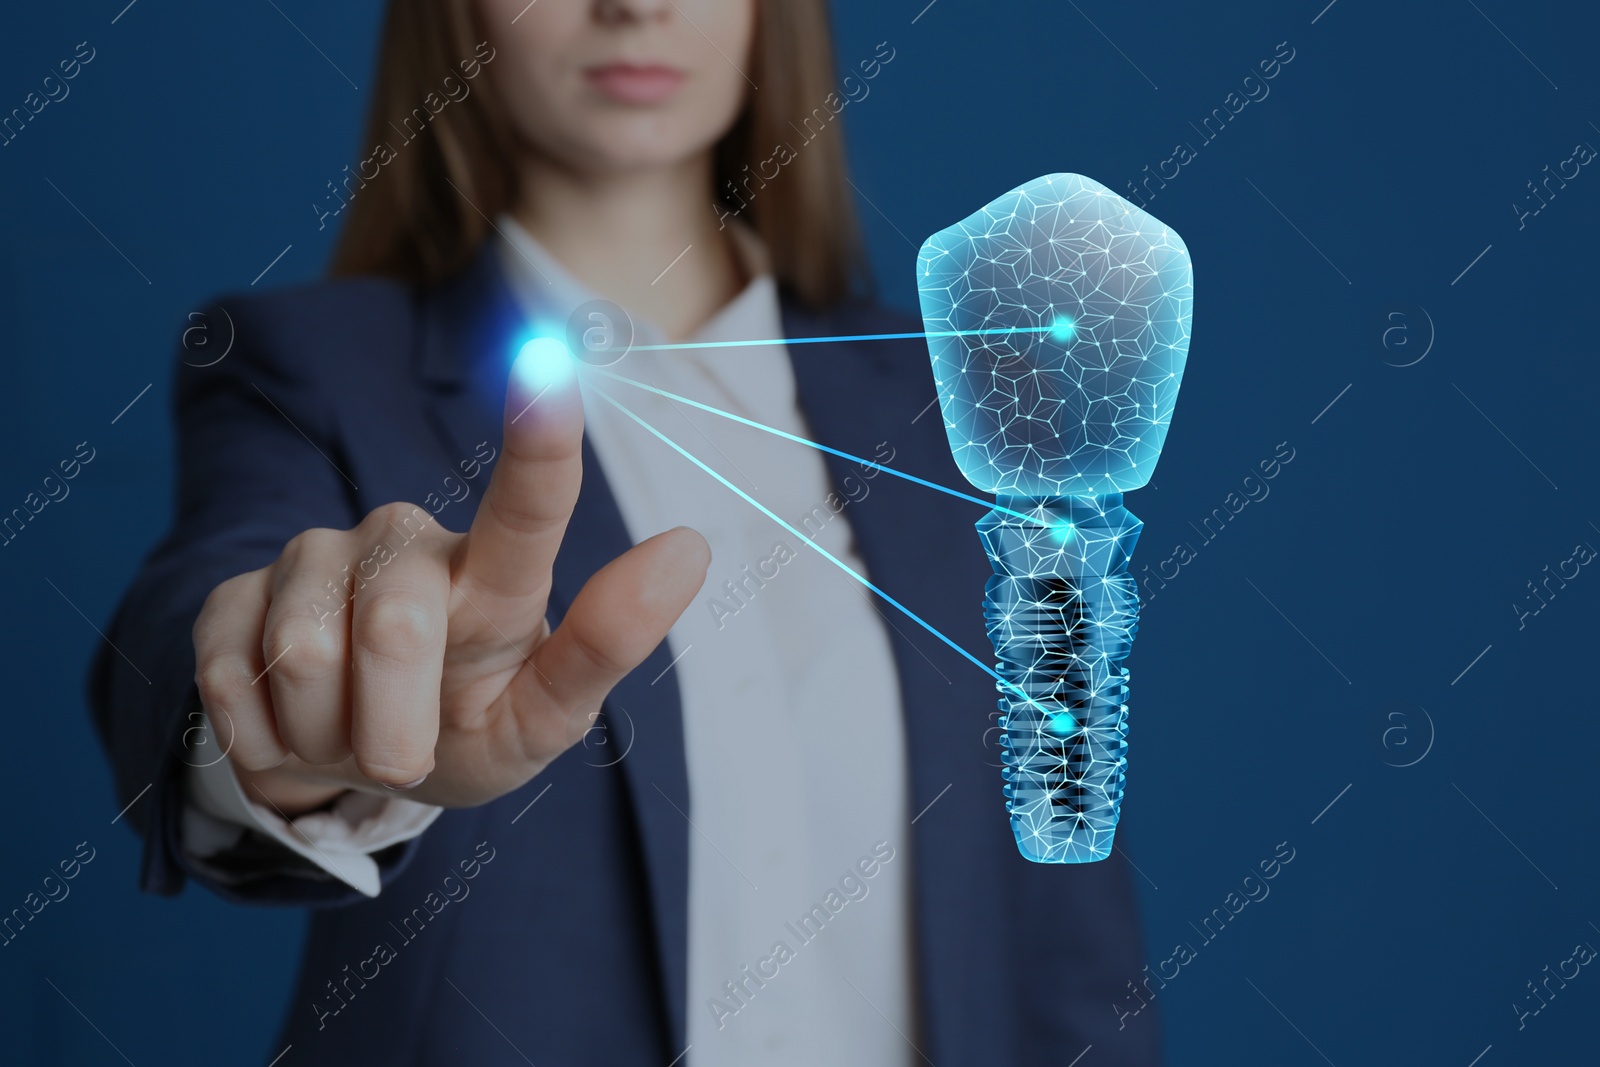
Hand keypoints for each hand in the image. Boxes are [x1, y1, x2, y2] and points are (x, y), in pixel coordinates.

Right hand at [191, 353, 709, 814]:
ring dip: (329, 736)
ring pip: (304, 658)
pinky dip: (268, 742)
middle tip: (405, 758)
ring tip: (350, 729)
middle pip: (398, 627)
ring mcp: (311, 559)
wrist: (358, 767)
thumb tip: (691, 548)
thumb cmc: (472, 726)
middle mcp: (407, 542)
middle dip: (396, 729)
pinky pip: (232, 683)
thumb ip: (606, 645)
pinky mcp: (229, 595)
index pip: (527, 506)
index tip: (549, 364)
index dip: (537, 439)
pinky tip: (291, 726)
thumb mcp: (544, 720)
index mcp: (495, 573)